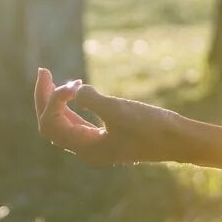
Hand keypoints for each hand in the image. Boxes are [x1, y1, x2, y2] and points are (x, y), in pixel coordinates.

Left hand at [33, 68, 184, 165]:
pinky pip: (78, 123)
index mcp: (86, 149)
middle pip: (51, 124)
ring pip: (63, 123)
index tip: (74, 83)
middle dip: (45, 98)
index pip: (51, 124)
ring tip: (50, 78)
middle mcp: (86, 150)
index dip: (53, 100)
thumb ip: (92, 100)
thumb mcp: (119, 111)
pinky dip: (70, 106)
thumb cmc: (151, 127)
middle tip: (43, 71)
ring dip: (55, 101)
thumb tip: (76, 91)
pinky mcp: (106, 138)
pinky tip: (75, 91)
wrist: (178, 140)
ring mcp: (96, 145)